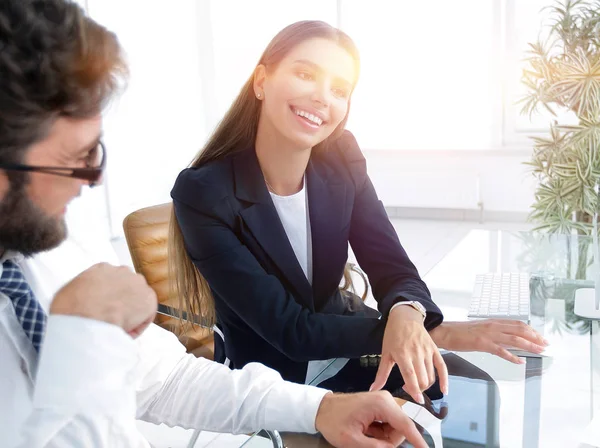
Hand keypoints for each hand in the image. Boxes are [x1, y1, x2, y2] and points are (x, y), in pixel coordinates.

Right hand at [50, 263, 156, 337]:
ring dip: (129, 313)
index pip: (110, 280)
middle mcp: (122, 271)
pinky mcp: (149, 299)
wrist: (86, 319)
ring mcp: (137, 284)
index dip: (107, 296)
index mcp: (102, 268)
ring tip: (117, 328)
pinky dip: (137, 326)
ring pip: (136, 300)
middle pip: (126, 288)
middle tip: (111, 318)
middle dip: (120, 302)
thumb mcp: (67, 292)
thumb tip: (80, 299)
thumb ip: (79, 290)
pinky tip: (124, 333)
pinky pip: (145, 315)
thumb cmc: (71, 309)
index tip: (102, 308)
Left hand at [315, 391, 426, 447]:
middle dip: (390, 442)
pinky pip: (389, 425)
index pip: (406, 425)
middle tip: (369, 443)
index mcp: (381, 404)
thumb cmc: (333, 422)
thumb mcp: (352, 441)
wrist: (321, 408)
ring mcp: (383, 401)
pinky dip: (381, 434)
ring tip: (365, 436)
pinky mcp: (380, 405)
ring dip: (384, 439)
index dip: (418, 441)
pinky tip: (367, 433)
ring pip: (395, 428)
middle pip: (401, 428)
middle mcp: (386, 399)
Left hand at [371, 305, 448, 403]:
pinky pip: (442, 367)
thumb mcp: (385, 353)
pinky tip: (444, 390)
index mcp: (402, 354)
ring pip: (431, 375)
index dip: (414, 389)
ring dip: (425, 385)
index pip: (410, 375)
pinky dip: (444, 380)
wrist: (405, 317)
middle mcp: (417, 353)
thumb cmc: (393, 335)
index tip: (417, 400)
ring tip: (416, 384)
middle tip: (408, 388)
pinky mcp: (435, 349)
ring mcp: (427, 351)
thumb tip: (373, 389)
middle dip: (417, 389)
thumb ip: (381, 374)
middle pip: (422, 378)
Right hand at [429, 320, 547, 363]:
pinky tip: (520, 362)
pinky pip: (501, 351)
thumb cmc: (460, 332)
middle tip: (545, 344)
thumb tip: (506, 338)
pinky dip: (512, 356)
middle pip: (519, 330)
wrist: (445, 332)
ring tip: (539, 351)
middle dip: (535, 337)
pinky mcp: (482, 344)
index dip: (531, 330)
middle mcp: (493, 326)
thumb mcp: (480, 328)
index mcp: (493, 322)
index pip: (517, 324)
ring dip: (529, 345)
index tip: (541, 337)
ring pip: (514, 339)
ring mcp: (488, 334)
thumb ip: (493, 332)